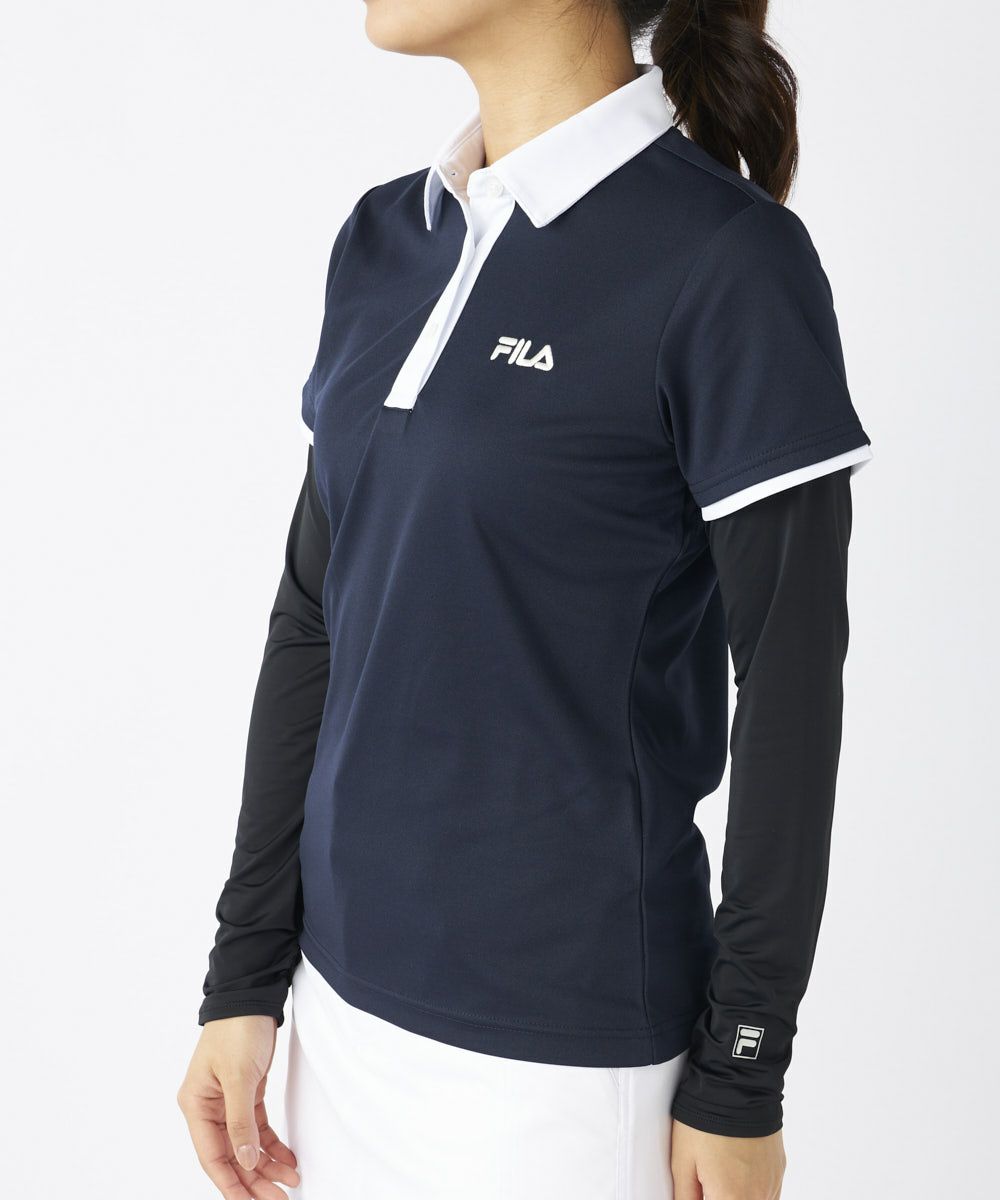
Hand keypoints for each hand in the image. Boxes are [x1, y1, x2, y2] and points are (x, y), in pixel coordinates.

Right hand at [177, 1015, 300, 1198]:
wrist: (251, 996)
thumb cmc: (237, 1028)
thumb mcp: (238, 1076)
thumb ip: (240, 1122)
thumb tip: (246, 1161)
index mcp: (196, 1105)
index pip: (212, 1157)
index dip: (231, 1184)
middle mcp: (208, 1107)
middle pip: (230, 1156)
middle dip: (254, 1180)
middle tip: (279, 1198)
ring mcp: (227, 1102)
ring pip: (245, 1145)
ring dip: (266, 1166)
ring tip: (289, 1182)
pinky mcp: (246, 1093)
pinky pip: (257, 1128)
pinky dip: (271, 1145)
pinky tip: (287, 1159)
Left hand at [671, 1119, 785, 1199]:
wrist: (737, 1085)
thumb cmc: (706, 1119)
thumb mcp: (682, 1161)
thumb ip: (685, 1196)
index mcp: (731, 1198)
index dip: (706, 1197)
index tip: (701, 1189)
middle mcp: (757, 1196)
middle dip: (721, 1195)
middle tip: (709, 1180)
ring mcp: (772, 1184)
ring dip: (737, 1195)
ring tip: (723, 1172)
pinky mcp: (779, 1170)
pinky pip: (769, 1195)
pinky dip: (753, 1192)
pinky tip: (738, 1174)